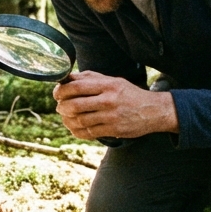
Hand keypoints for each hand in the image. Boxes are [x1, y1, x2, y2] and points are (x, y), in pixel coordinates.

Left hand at [52, 71, 179, 139]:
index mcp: (107, 85)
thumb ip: (91, 78)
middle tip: (60, 106)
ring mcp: (111, 116)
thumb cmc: (129, 94)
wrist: (153, 111)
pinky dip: (77, 131)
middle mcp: (108, 100)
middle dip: (62, 107)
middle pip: (74, 105)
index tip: (57, 93)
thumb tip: (68, 78)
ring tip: (66, 117)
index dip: (61, 91)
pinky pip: (88, 133)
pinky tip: (74, 127)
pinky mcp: (113, 130)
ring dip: (67, 120)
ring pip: (79, 120)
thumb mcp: (113, 80)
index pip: (76, 86)